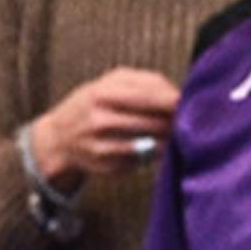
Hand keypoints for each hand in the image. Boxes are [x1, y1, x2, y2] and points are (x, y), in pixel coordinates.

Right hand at [22, 68, 180, 191]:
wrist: (58, 138)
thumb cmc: (92, 104)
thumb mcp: (110, 83)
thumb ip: (144, 83)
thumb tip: (179, 93)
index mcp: (102, 92)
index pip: (149, 95)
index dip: (175, 100)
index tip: (192, 101)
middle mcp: (100, 119)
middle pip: (153, 121)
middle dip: (175, 121)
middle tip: (190, 120)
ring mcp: (102, 145)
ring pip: (151, 143)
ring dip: (169, 139)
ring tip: (177, 133)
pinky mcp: (107, 166)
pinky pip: (142, 159)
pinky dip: (155, 153)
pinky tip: (158, 147)